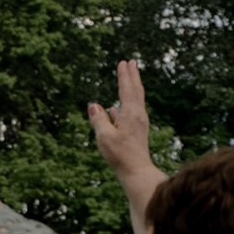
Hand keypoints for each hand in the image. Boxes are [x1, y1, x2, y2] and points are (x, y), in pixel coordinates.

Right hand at [86, 59, 156, 179]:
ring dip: (131, 87)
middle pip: (136, 91)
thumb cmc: (120, 155)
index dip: (124, 76)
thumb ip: (98, 120)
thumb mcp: (105, 137)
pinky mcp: (137, 131)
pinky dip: (125, 104)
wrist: (136, 171)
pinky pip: (131, 111)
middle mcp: (138, 116)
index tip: (123, 62)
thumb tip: (94, 105)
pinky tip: (116, 108)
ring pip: (135, 100)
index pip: (127, 90)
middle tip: (131, 62)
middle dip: (132, 76)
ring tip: (128, 78)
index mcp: (131, 114)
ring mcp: (139, 123)